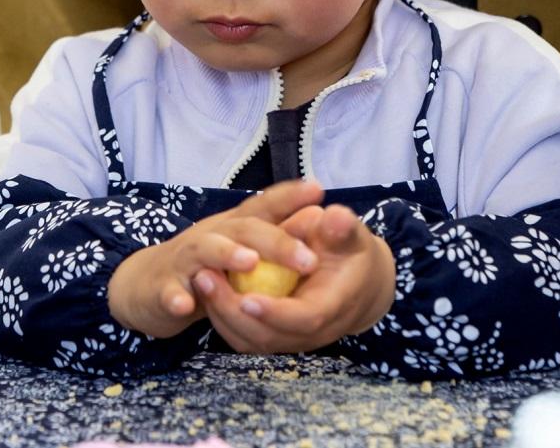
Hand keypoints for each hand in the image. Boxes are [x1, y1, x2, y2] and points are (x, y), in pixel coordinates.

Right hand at [107, 181, 323, 337]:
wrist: (148, 283)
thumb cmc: (207, 265)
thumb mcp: (243, 249)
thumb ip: (278, 234)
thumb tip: (322, 216)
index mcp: (234, 227)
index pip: (263, 205)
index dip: (289, 196)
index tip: (319, 190)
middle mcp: (211, 235)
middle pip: (243, 229)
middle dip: (276, 241)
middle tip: (308, 258)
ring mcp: (185, 259)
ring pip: (204, 250)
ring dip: (226, 254)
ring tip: (249, 262)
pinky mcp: (163, 286)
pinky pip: (169, 291)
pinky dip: (176, 296)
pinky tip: (185, 305)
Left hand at [194, 204, 395, 353]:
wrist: (357, 283)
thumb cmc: (349, 252)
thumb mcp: (350, 235)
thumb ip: (342, 227)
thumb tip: (335, 218)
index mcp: (333, 306)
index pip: (305, 319)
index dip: (276, 313)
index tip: (247, 298)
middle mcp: (313, 331)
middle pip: (270, 337)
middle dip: (234, 312)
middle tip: (206, 277)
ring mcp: (293, 338)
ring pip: (252, 342)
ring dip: (222, 316)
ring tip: (201, 279)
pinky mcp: (277, 337)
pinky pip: (245, 338)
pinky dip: (223, 320)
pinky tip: (208, 290)